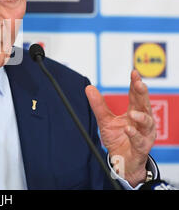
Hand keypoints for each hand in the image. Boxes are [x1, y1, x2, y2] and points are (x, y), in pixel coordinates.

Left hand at [85, 70, 156, 186]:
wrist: (122, 162)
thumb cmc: (118, 139)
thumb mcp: (104, 120)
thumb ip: (98, 105)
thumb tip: (89, 87)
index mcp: (134, 112)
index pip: (136, 95)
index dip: (135, 84)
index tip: (134, 73)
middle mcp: (142, 122)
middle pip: (144, 105)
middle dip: (143, 94)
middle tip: (139, 84)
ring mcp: (144, 134)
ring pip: (147, 123)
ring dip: (141, 117)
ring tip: (133, 113)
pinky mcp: (142, 147)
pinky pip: (140, 140)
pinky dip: (134, 134)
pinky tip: (128, 129)